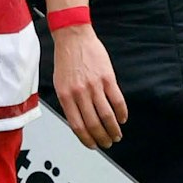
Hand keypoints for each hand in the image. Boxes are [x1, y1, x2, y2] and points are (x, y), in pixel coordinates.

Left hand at [52, 25, 127, 148]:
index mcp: (65, 96)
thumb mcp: (59, 83)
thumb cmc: (66, 59)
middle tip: (108, 143)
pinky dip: (122, 113)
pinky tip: (123, 119)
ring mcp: (94, 86)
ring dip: (113, 129)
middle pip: (93, 124)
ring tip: (117, 135)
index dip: (86, 139)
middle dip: (102, 138)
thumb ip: (68, 102)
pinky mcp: (108, 78)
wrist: (73, 37)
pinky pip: (117, 100)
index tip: (93, 145)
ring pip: (107, 116)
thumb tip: (78, 121)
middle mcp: (80, 93)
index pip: (77, 126)